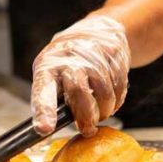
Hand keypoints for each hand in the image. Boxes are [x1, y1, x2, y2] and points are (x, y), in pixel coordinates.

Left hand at [31, 14, 129, 136]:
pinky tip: (110, 101)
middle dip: (86, 117)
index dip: (44, 110)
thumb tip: (50, 130)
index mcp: (47, 66)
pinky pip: (119, 88)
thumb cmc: (68, 62)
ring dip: (104, 111)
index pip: (43, 89)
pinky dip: (116, 102)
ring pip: (104, 93)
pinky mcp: (114, 54)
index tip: (44, 128)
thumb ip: (52, 98)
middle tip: (87, 130)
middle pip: (79, 92)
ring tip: (100, 113)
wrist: (96, 31)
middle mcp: (69, 57)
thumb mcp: (52, 74)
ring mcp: (93, 54)